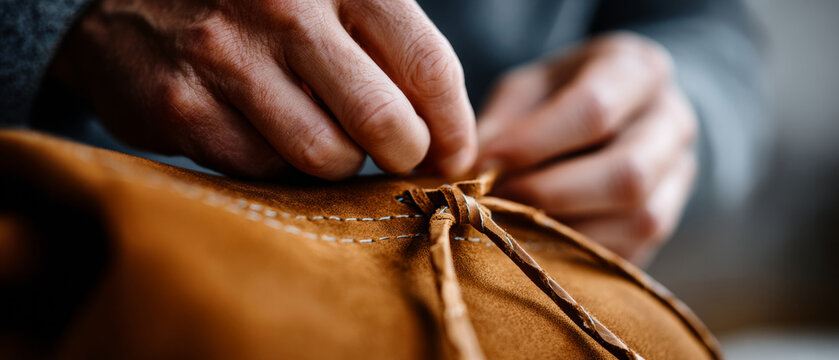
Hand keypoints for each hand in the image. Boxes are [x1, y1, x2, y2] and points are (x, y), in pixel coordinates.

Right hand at [52, 0, 475, 178]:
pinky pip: (265, 169)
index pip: (427, 65)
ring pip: (326, 157)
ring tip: (320, 129)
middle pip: (385, 122)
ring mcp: (227, 55)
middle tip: (396, 153)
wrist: (130, 2)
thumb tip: (446, 134)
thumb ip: (389, 47)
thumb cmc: (258, 6)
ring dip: (336, 160)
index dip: (453, 126)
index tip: (454, 155)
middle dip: (403, 154)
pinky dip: (276, 163)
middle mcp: (285, 6)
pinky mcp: (184, 105)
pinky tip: (261, 128)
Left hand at [477, 33, 696, 264]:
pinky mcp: (667, 223)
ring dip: (565, 230)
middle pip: (627, 174)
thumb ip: (504, 123)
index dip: (534, 143)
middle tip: (497, 201)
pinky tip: (538, 241)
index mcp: (638, 70)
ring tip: (513, 223)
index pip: (594, 109)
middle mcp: (673, 122)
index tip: (485, 162)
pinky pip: (629, 252)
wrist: (617, 117)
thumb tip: (476, 173)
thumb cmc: (560, 96)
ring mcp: (679, 177)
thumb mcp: (527, 89)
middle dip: (550, 194)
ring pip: (636, 221)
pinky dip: (578, 254)